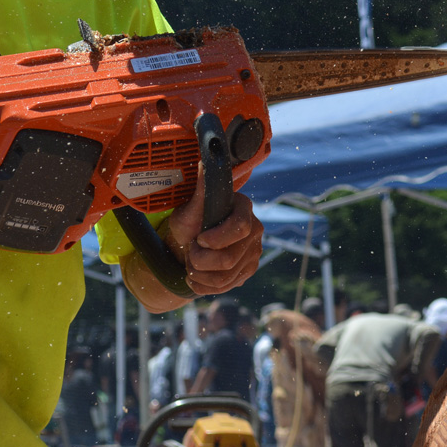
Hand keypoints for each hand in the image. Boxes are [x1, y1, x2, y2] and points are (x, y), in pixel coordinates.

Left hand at [162, 159, 263, 295]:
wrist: (191, 244)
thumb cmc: (191, 222)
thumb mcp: (191, 207)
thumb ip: (201, 189)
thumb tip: (205, 160)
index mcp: (243, 209)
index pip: (240, 227)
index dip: (217, 239)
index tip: (198, 239)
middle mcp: (255, 230)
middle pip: (229, 258)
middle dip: (201, 260)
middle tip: (191, 251)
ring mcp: (253, 252)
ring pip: (226, 276)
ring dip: (200, 274)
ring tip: (191, 264)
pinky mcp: (248, 270)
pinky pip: (227, 287)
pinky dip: (205, 286)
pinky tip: (196, 277)